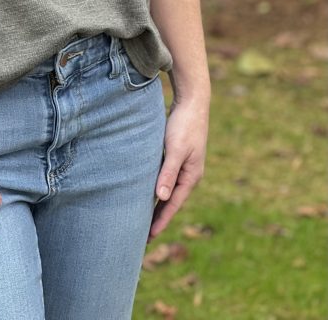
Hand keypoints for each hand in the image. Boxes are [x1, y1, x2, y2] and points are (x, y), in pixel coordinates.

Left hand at [149, 97, 208, 240]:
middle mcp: (189, 174)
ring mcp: (184, 165)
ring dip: (157, 203)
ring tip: (144, 218)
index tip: (149, 236)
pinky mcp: (177, 156)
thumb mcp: (175, 149)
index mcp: (191, 176)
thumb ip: (169, 172)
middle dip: (159, 217)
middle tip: (144, 235)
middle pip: (171, 201)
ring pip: (168, 190)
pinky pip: (166, 178)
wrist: (193, 101)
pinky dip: (158, 188)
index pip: (173, 204)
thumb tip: (162, 197)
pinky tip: (148, 191)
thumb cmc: (184, 124)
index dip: (161, 220)